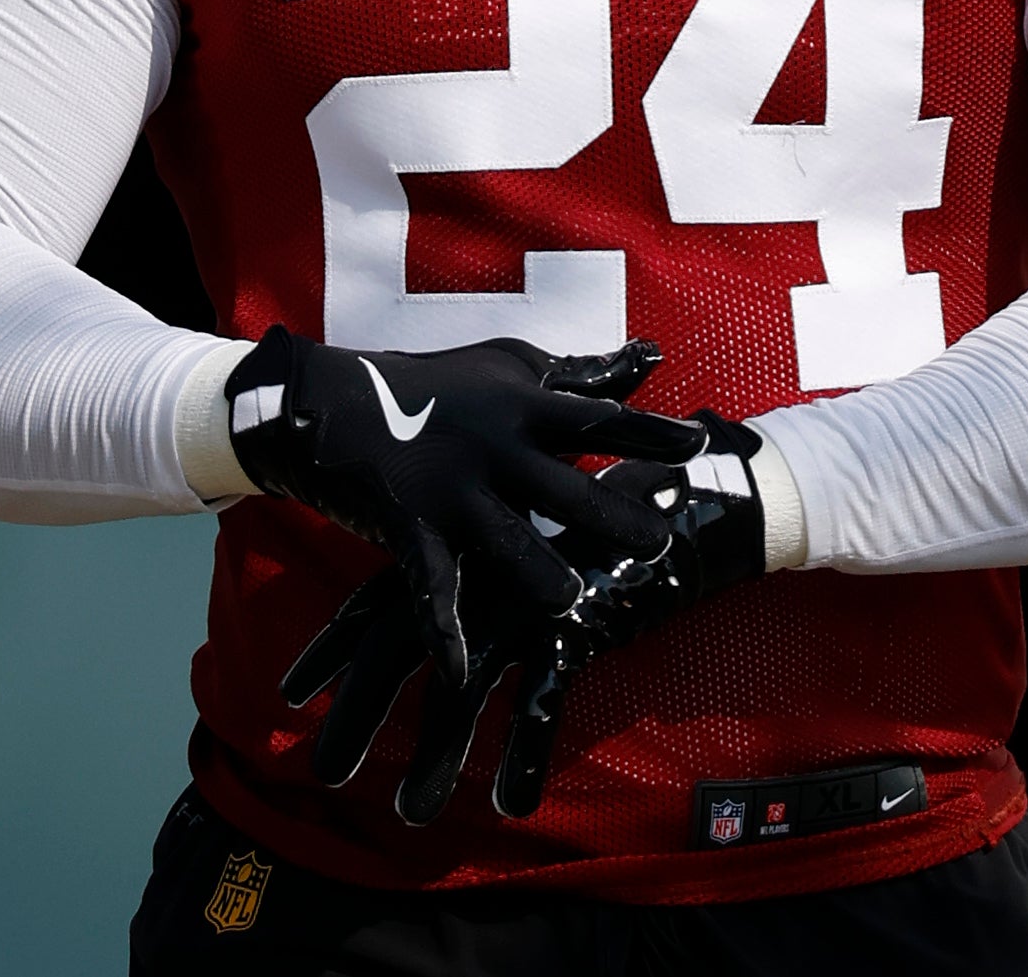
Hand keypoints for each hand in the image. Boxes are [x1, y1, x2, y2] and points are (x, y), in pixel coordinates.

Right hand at [224, 329, 700, 686]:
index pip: (596, 417)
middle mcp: (494, 447)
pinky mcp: (409, 525)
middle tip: (659, 543)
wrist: (330, 403)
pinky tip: (461, 668)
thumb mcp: (512, 367)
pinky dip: (443, 629)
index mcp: (523, 406)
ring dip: (535, 571)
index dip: (647, 431)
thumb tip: (650, 358)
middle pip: (563, 486)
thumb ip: (583, 374)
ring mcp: (451, 488)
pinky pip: (431, 583)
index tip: (697, 444)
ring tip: (570, 600)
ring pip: (503, 536)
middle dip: (611, 516)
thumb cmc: (438, 384)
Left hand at [281, 411, 774, 823]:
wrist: (685, 494)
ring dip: (433, 760)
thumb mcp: (532, 521)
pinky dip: (521, 760)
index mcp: (460, 551)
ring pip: (459, 696)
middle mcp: (477, 580)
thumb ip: (487, 551)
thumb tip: (452, 586)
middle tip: (322, 773)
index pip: (372, 605)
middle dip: (355, 720)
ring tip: (408, 816)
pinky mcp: (573, 631)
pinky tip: (508, 807)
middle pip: (393, 657)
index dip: (330, 651)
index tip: (291, 695)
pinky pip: (537, 709)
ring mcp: (522, 607)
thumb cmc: (606, 507)